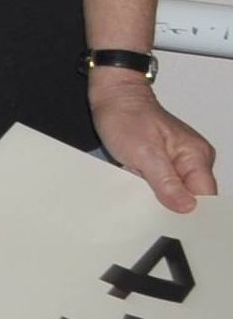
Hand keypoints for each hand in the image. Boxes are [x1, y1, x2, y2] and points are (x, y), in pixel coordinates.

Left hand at [92, 68, 218, 214]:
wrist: (113, 96)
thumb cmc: (126, 117)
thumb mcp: (144, 153)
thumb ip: (166, 182)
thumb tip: (188, 208)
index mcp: (196, 156)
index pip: (205, 196)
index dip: (191, 212)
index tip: (172, 222)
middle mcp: (194, 159)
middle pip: (192, 196)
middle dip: (171, 204)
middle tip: (150, 206)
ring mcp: (181, 160)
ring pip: (176, 192)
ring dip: (159, 196)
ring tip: (142, 191)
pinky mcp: (166, 161)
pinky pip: (164, 183)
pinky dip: (152, 187)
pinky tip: (139, 186)